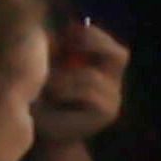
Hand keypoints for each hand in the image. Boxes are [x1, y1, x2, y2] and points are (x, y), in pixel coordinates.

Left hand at [34, 23, 127, 149]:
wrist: (45, 133)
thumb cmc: (42, 96)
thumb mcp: (46, 67)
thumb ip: (55, 49)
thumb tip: (49, 26)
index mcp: (101, 67)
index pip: (113, 45)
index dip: (92, 35)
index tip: (66, 30)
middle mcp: (113, 81)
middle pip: (119, 54)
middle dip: (91, 45)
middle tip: (66, 45)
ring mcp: (113, 98)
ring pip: (92, 76)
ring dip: (65, 75)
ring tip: (44, 80)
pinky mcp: (107, 113)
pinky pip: (90, 93)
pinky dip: (67, 89)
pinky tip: (51, 93)